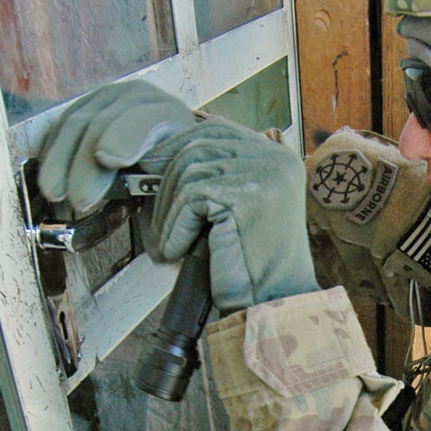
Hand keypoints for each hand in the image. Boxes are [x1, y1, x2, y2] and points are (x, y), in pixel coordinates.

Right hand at [37, 80, 195, 210]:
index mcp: (170, 114)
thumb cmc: (174, 171)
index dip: (125, 138)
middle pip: (102, 123)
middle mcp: (139, 98)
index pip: (145, 121)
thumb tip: (159, 212)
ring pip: (76, 123)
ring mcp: (109, 98)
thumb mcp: (180, 178)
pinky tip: (49, 174)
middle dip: (86, 163)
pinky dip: (53, 151)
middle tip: (79, 199)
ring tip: (55, 193)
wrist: (167, 149)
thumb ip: (169, 185)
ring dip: (61, 160)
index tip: (110, 161)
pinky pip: (63, 125)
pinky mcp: (87, 106)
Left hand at [149, 118, 315, 311]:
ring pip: (190, 169)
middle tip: (152, 210)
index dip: (178, 143)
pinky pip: (191, 197)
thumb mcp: (237, 208)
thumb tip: (157, 153)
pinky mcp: (247, 194)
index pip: (217, 127)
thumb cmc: (252, 265)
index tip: (153, 164)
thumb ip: (217, 176)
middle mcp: (276, 158)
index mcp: (277, 156)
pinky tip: (179, 249)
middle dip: (166, 177)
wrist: (274, 302)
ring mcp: (264, 172)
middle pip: (198, 143)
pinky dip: (176, 225)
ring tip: (170, 241)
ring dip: (169, 208)